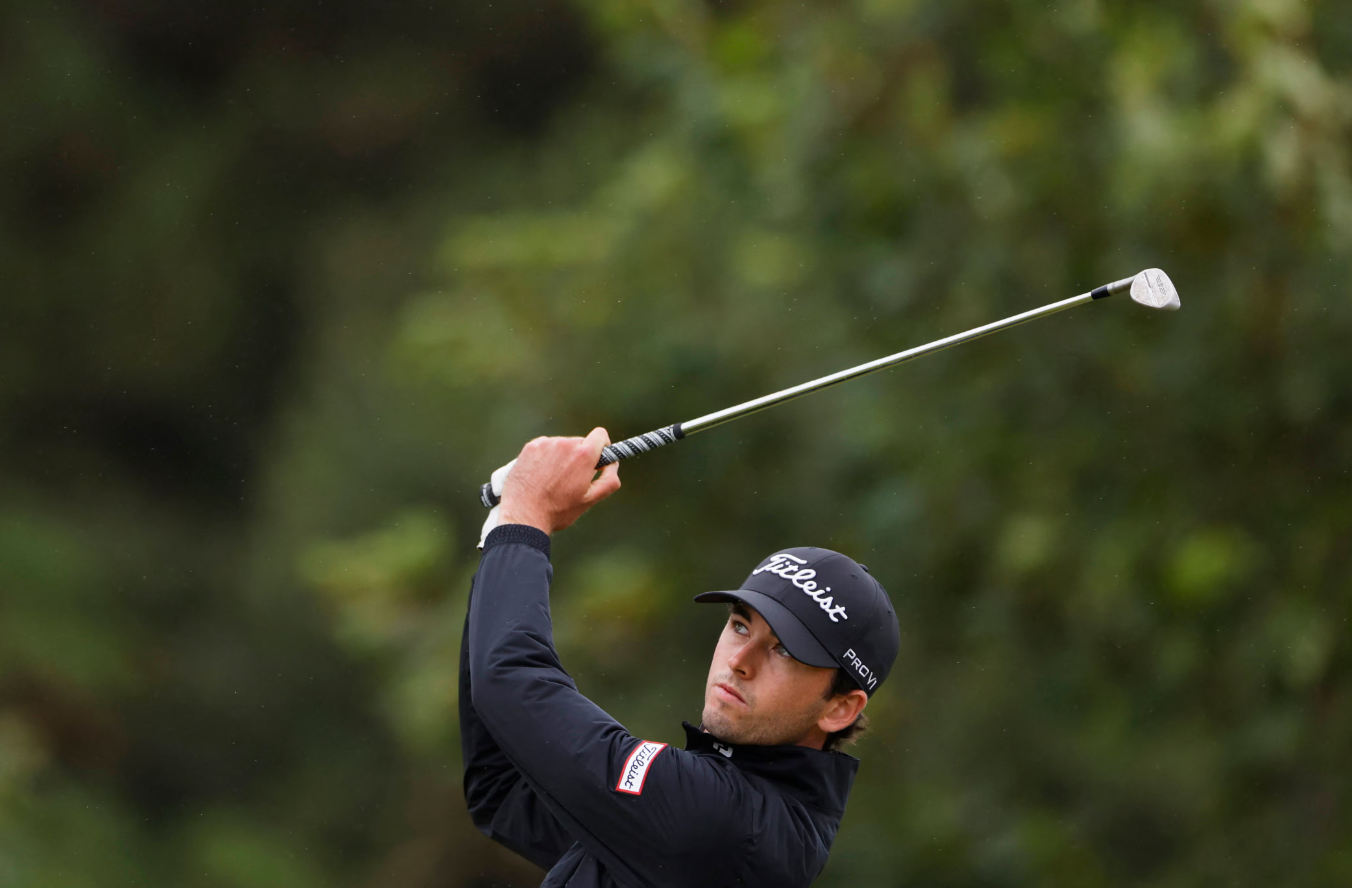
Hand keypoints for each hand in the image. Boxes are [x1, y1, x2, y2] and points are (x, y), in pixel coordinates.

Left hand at [497, 428, 621, 534]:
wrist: (523, 515)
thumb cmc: (557, 510)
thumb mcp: (590, 500)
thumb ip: (609, 480)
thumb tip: (613, 465)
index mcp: (583, 455)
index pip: (600, 435)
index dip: (602, 446)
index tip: (598, 458)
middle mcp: (565, 444)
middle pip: (580, 442)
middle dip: (580, 457)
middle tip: (572, 478)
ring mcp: (546, 444)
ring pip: (562, 445)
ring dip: (561, 457)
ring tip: (552, 480)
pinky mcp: (531, 447)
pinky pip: (545, 447)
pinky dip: (545, 457)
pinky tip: (540, 475)